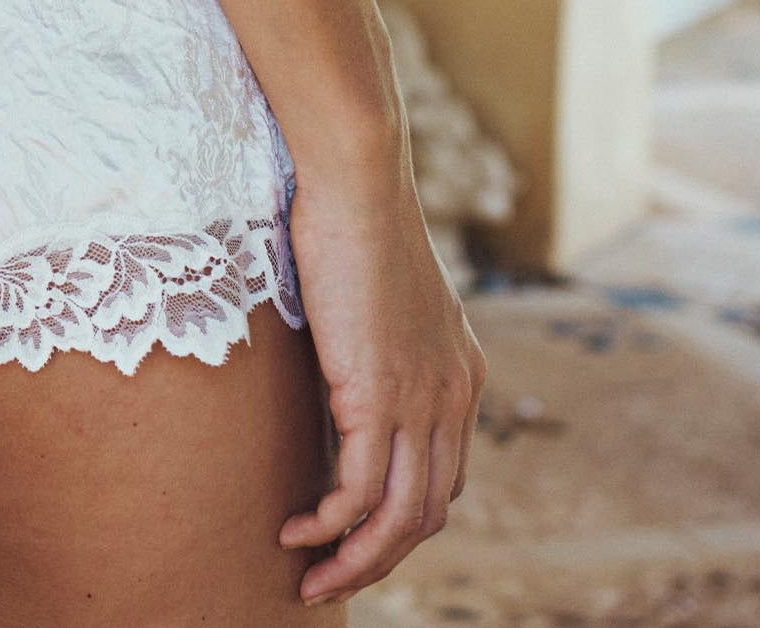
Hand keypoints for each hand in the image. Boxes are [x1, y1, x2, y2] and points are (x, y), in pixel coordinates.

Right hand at [276, 156, 488, 603]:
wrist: (359, 181)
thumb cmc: (355, 218)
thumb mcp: (383, 297)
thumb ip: (380, 345)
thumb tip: (342, 376)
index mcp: (462, 373)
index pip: (444, 478)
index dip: (400, 520)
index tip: (354, 536)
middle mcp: (454, 398)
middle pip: (427, 514)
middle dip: (378, 559)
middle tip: (328, 577)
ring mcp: (422, 401)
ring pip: (400, 520)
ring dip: (354, 561)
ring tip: (310, 578)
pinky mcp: (379, 396)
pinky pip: (358, 493)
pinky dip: (328, 525)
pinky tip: (296, 531)